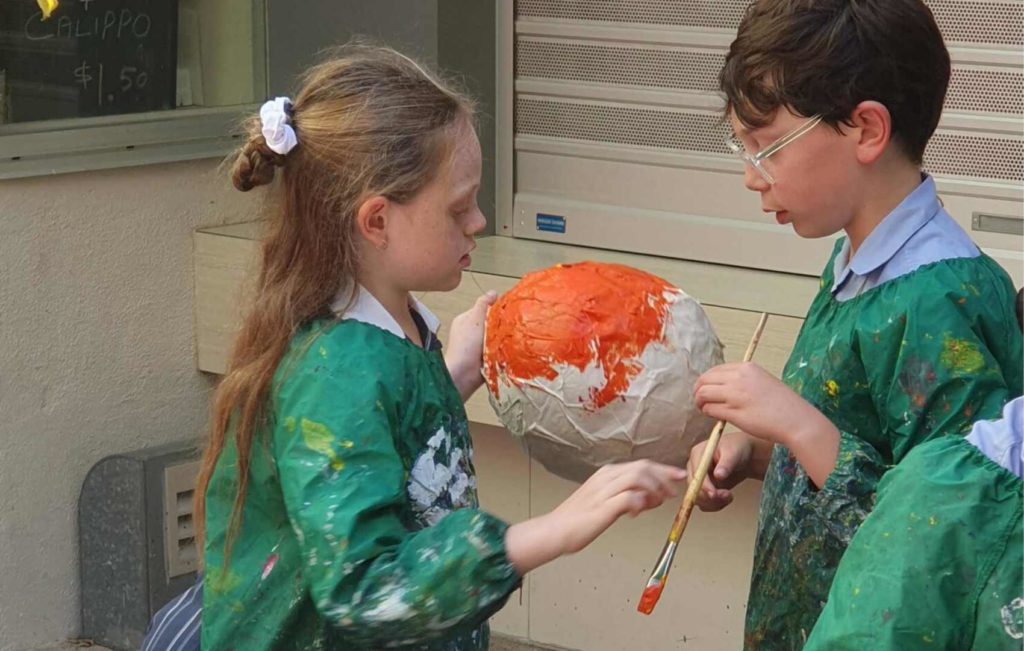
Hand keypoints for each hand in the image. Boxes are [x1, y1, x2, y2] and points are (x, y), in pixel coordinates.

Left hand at [444, 291, 496, 400]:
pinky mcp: (486, 357)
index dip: (496, 308)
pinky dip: (502, 349)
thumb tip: (492, 293)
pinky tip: (505, 350)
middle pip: (493, 322)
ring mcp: (479, 345)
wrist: (464, 374)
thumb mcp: (474, 319)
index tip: (506, 310)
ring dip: (502, 338)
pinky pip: (499, 349)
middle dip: (501, 324)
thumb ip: (483, 304)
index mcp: (466, 320)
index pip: (484, 308)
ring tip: (505, 339)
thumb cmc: (465, 347)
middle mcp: (472, 332)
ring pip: (497, 336)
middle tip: (506, 326)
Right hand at [504, 460, 685, 573]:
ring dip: (654, 489)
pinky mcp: (603, 506)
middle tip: (675, 492)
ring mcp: (604, 490)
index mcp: (608, 474)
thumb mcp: (607, 503)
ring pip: (639, 478)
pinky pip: (630, 498)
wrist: (556, 530)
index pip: (642, 464)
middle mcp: (607, 477)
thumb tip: (652, 498)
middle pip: (644, 467)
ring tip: (658, 503)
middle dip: (664, 477)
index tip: (679, 475)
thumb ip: (629, 498)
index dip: (664, 469)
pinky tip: (636, 514)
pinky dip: (640, 504)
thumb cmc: (579, 519)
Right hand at [687, 430, 753, 511]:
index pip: (695, 474)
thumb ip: (726, 464)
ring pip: (698, 498)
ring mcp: (698, 479)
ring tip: (729, 496)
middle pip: (693, 488)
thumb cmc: (737, 448)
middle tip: (727, 495)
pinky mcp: (704, 489)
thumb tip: (718, 475)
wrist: (744, 455)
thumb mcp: (734, 453)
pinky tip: (727, 498)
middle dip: (709, 496)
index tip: (714, 494)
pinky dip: (715, 505)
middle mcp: (694, 467)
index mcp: (697, 454)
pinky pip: (704, 503)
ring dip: (713, 502)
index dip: (703, 486)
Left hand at [695, 362, 825, 445]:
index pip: (714, 370)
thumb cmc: (782, 404)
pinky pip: (710, 409)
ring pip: (703, 394)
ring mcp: (735, 395)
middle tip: (700, 400)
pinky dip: (707, 413)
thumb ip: (742, 380)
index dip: (706, 381)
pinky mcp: (734, 412)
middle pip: (704, 380)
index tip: (706, 389)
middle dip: (698, 391)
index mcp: (746, 368)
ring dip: (700, 402)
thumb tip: (721, 386)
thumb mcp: (762, 381)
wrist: (796, 420)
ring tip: (704, 409)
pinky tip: (713, 416)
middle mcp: (739, 378)